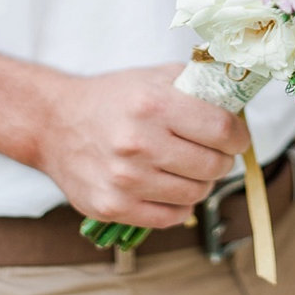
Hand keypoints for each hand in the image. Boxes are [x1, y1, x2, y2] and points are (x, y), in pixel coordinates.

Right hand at [35, 62, 249, 228]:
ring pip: (195, 194)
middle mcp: (139, 143)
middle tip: (213, 152)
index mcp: (154, 104)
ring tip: (190, 169)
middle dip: (222, 159)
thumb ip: (198, 86)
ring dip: (202, 183)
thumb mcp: (155, 77)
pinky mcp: (112, 207)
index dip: (238, 135)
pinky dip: (180, 206)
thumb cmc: (113, 98)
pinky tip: (172, 188)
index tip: (236, 136)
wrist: (55, 123)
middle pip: (213, 165)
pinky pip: (170, 217)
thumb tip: (239, 102)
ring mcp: (125, 180)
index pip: (222, 129)